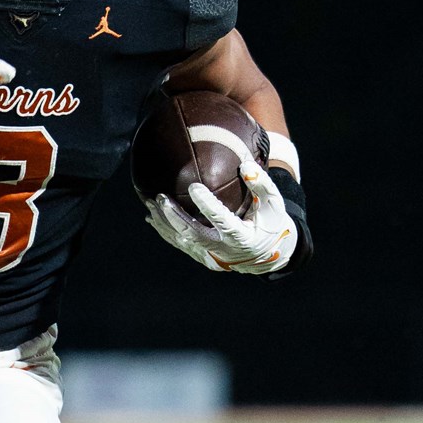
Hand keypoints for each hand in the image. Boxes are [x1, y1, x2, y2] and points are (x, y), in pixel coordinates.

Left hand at [146, 150, 297, 274]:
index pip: (223, 220)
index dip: (208, 205)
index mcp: (242, 236)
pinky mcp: (203, 256)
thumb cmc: (270, 222)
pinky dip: (165, 232)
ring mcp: (211, 255)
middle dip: (174, 216)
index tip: (194, 187)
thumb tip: (246, 165)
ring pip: (182, 240)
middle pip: (194, 234)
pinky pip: (180, 244)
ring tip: (150, 203)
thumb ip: (261, 184)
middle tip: (160, 197)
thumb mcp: (273, 204)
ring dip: (164, 223)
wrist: (267, 254)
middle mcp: (224, 249)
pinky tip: (152, 218)